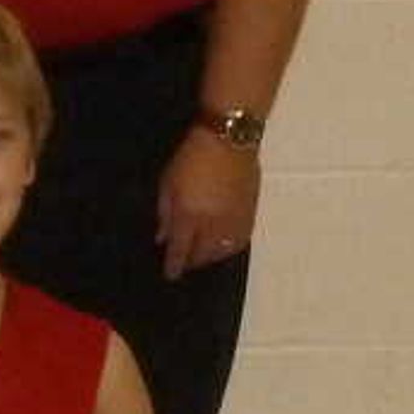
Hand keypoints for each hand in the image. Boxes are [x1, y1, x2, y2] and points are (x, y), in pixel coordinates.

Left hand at [155, 128, 261, 280]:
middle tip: (185, 263)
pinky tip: (223, 247)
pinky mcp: (250, 212)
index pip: (181, 249)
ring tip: (202, 257)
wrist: (229, 139)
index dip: (174, 264)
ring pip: (224, 250)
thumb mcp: (168, 183)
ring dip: (211, 257)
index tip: (170, 274)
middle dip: (193, 261)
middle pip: (203, 253)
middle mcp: (214, 223)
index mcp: (190, 214)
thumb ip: (165, 213)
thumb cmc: (191, 157)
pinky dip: (230, 248)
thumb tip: (162, 237)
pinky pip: (241, 240)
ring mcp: (235, 218)